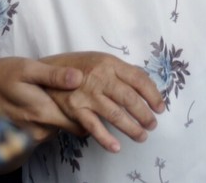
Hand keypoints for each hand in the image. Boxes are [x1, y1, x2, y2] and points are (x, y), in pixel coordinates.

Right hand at [0, 56, 84, 142]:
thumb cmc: (1, 76)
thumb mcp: (27, 68)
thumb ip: (54, 75)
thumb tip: (78, 77)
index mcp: (43, 112)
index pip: (80, 122)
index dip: (87, 109)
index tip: (86, 94)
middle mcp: (40, 130)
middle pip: (71, 126)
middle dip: (74, 111)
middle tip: (69, 90)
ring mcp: (33, 136)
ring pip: (59, 128)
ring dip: (59, 114)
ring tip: (52, 94)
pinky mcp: (27, 137)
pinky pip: (48, 129)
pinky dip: (49, 118)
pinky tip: (41, 102)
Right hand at [40, 52, 165, 152]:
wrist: (45, 72)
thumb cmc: (76, 66)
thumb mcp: (99, 60)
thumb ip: (119, 71)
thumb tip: (144, 84)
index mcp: (109, 63)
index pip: (139, 78)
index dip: (153, 94)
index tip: (160, 107)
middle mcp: (100, 77)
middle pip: (130, 98)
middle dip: (145, 114)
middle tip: (153, 124)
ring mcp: (87, 94)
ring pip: (116, 114)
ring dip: (132, 128)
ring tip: (142, 136)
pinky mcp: (75, 108)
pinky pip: (94, 127)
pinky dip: (106, 139)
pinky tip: (116, 147)